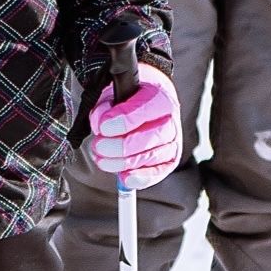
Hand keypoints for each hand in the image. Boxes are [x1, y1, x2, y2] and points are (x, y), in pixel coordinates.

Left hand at [87, 64, 180, 190]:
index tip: (103, 127)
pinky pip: (158, 172)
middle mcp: (171, 119)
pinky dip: (141, 177)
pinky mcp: (169, 160)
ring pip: (154, 156)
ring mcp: (172, 142)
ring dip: (125, 162)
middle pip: (153, 136)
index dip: (124, 120)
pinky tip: (124, 178)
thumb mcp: (113, 91)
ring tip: (102, 160)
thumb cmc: (127, 97)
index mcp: (160, 95)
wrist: (142, 102)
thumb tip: (99, 124)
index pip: (148, 108)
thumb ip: (104, 105)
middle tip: (99, 146)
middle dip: (122, 145)